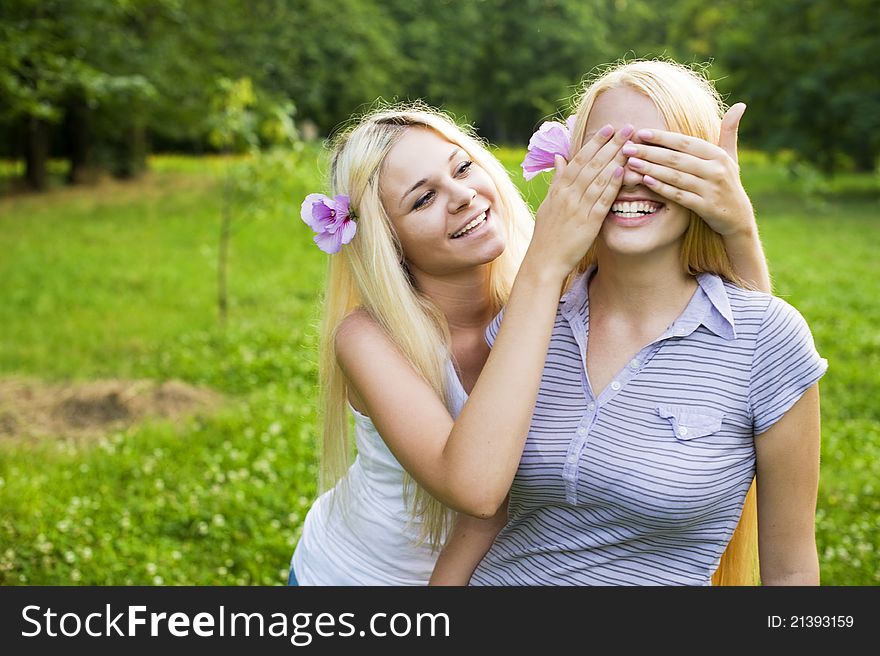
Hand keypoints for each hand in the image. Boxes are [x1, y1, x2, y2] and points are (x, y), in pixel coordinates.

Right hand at [527, 123, 629, 278]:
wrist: (544, 261)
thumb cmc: (547, 234)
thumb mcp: (548, 203)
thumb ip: (557, 180)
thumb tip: (559, 157)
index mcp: (558, 190)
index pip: (578, 160)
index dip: (594, 143)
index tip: (607, 127)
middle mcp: (568, 195)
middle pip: (591, 164)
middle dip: (610, 144)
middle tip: (626, 127)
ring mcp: (578, 209)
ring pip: (598, 178)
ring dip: (615, 159)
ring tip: (630, 143)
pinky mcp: (588, 223)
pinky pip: (602, 200)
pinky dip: (612, 185)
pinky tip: (623, 171)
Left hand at [621, 103, 755, 236]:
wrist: (737, 216)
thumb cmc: (728, 181)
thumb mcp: (730, 156)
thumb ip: (728, 131)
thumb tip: (740, 104)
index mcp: (718, 155)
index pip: (685, 143)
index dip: (662, 138)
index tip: (640, 133)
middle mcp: (716, 170)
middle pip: (676, 159)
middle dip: (649, 152)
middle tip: (627, 148)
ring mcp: (710, 189)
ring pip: (675, 177)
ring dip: (650, 169)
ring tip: (630, 163)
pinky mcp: (705, 207)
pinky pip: (678, 196)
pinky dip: (661, 188)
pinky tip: (645, 181)